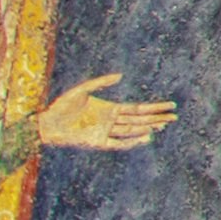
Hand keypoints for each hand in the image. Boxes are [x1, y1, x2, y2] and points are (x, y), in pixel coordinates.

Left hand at [39, 75, 175, 151]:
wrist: (46, 124)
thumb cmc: (61, 107)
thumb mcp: (82, 90)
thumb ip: (100, 82)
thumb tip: (122, 76)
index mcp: (111, 109)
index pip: (138, 108)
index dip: (154, 107)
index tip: (170, 106)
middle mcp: (112, 121)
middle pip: (139, 120)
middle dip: (157, 118)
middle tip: (174, 117)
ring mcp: (106, 132)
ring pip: (132, 130)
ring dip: (148, 128)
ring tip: (164, 125)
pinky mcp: (98, 143)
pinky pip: (119, 143)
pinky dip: (132, 141)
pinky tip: (145, 138)